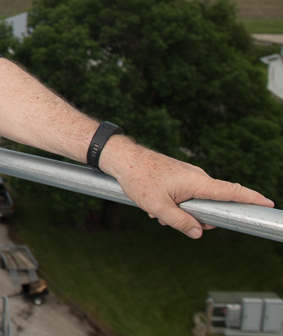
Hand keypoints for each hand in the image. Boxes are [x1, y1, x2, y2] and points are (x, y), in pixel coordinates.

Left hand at [104, 140, 274, 237]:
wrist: (123, 158)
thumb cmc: (139, 178)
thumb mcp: (157, 206)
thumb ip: (179, 221)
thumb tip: (198, 233)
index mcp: (197, 182)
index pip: (231, 190)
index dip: (251, 198)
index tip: (268, 203)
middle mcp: (197, 177)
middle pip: (213, 204)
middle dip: (198, 218)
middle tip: (171, 219)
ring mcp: (188, 176)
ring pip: (196, 203)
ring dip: (181, 212)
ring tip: (157, 211)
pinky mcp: (180, 177)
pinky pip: (185, 196)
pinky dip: (173, 204)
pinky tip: (154, 206)